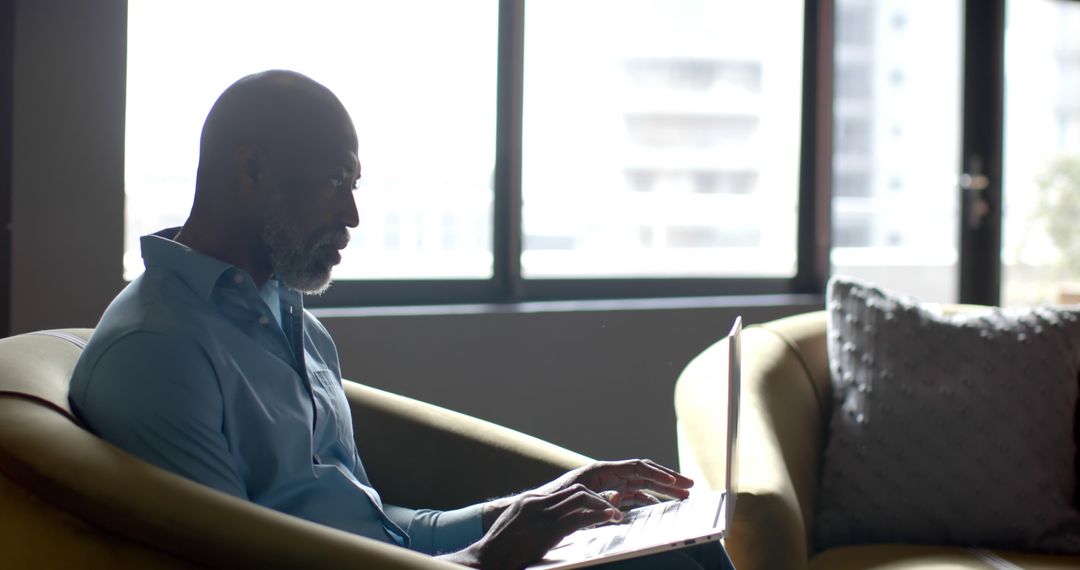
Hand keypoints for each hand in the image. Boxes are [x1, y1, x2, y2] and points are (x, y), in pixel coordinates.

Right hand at [442, 484, 620, 569]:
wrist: (487, 559)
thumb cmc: (501, 551)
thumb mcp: (517, 528)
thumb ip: (534, 521)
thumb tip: (553, 526)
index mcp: (530, 500)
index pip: (565, 491)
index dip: (586, 497)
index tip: (600, 505)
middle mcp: (537, 502)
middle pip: (576, 490)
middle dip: (598, 498)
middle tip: (613, 508)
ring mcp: (542, 514)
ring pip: (581, 498)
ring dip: (602, 505)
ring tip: (616, 514)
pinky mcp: (548, 530)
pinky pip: (579, 517)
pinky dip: (598, 516)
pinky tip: (609, 519)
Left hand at [537, 459, 693, 510]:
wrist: (536, 509)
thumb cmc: (555, 502)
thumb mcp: (576, 500)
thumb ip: (598, 500)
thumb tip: (619, 501)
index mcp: (602, 471)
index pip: (638, 468)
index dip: (659, 474)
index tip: (677, 483)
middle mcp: (608, 475)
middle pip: (644, 473)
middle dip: (668, 480)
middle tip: (691, 486)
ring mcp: (608, 486)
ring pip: (641, 485)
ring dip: (662, 490)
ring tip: (682, 497)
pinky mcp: (605, 497)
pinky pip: (632, 496)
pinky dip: (647, 499)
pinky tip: (659, 506)